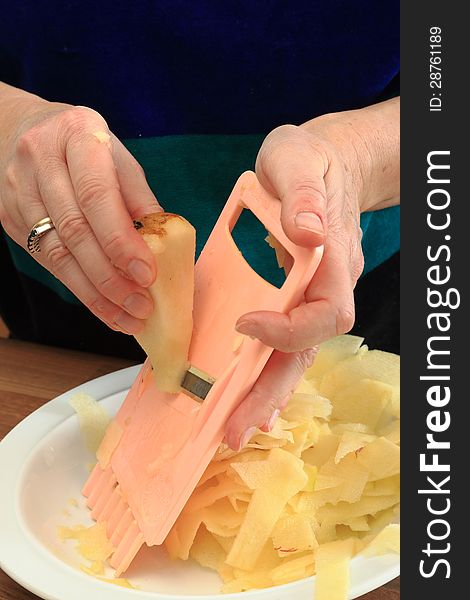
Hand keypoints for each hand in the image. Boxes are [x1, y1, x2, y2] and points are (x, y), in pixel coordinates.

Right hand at [0, 89, 160, 333]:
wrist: (23, 129)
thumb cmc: (84, 145)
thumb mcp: (118, 156)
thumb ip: (138, 198)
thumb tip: (164, 244)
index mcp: (77, 135)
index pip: (97, 195)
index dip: (121, 240)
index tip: (146, 274)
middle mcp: (41, 160)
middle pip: (75, 230)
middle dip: (111, 277)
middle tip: (141, 306)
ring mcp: (19, 191)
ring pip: (57, 254)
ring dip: (95, 293)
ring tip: (127, 317)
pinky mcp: (10, 218)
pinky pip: (47, 261)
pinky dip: (79, 289)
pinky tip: (104, 307)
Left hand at [224, 99, 399, 449]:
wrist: (317, 166)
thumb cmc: (305, 161)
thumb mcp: (297, 159)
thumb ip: (302, 192)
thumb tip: (307, 232)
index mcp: (331, 259)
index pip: (325, 311)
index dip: (289, 328)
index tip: (247, 323)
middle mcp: (325, 288)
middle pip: (307, 353)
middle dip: (271, 390)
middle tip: (236, 427)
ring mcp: (308, 298)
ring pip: (293, 358)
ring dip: (262, 394)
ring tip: (232, 428)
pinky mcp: (289, 299)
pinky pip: (279, 345)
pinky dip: (260, 374)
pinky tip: (240, 397)